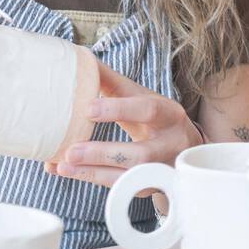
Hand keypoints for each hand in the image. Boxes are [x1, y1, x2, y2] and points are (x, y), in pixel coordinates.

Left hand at [49, 59, 203, 188]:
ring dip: (93, 173)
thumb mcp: (140, 97)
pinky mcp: (151, 187)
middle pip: (141, 154)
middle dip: (103, 153)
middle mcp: (171, 144)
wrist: (185, 147)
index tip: (87, 109)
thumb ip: (112, 82)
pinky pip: (121, 189)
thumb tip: (80, 60)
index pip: (148, 110)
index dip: (119, 109)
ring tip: (63, 166)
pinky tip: (69, 172)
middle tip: (70, 151)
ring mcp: (163, 170)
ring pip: (129, 177)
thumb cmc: (155, 117)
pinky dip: (92, 180)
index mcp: (169, 113)